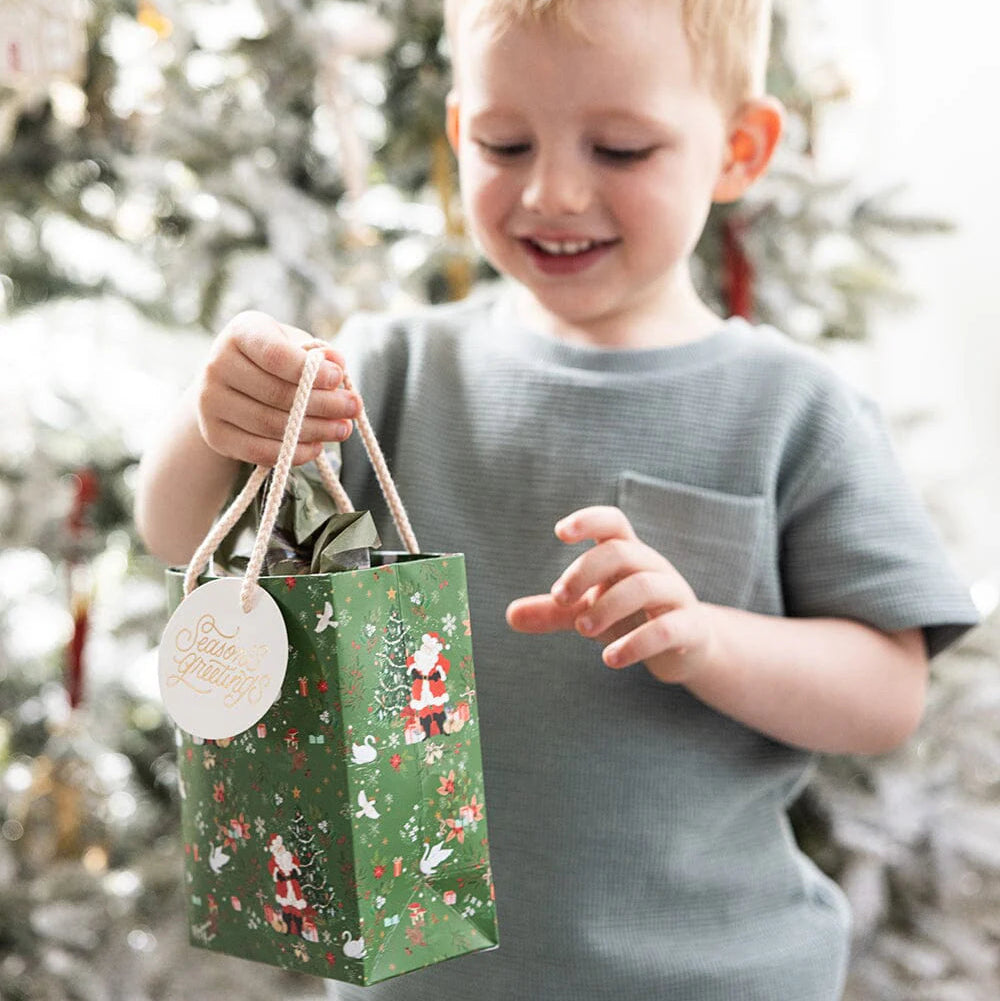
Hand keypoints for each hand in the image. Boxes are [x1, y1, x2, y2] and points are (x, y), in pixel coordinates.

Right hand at [197, 310, 359, 466]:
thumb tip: (336, 363)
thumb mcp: (296, 345)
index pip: (275, 355)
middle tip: (353, 409)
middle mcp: (217, 365)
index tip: (339, 379)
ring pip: (270, 425)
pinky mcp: (214, 435)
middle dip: (323, 405)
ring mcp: (210, 402)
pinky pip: (258, 451)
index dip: (310, 371)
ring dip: (314, 431)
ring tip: (342, 429)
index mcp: (241, 333)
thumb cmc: (275, 360)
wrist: (233, 385)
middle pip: (277, 394)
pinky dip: (293, 453)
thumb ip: (317, 353)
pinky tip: (317, 447)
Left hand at [506, 506, 713, 683]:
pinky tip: (610, 659)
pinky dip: (636, 643)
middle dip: (585, 572)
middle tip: (560, 598)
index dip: (588, 520)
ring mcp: (675, 595)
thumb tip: (509, 615)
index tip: (559, 532)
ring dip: (607, 606)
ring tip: (581, 629)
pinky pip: (666, 628)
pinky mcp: (690, 628)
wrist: (688, 647)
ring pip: (643, 586)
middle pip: (621, 552)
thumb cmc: (632, 617)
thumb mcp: (590, 611)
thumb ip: (554, 611)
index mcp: (628, 555)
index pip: (612, 522)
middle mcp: (653, 567)